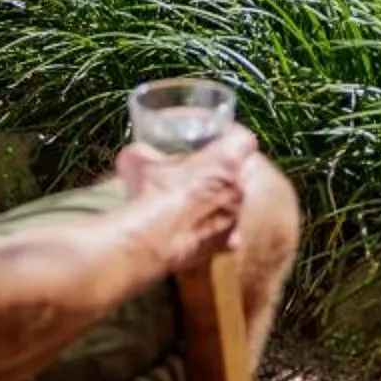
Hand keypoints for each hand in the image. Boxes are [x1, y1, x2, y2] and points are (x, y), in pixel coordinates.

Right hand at [117, 125, 253, 272]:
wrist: (150, 240)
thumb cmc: (151, 193)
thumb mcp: (138, 159)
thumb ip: (144, 152)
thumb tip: (138, 153)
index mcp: (226, 160)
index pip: (243, 139)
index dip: (229, 137)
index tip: (214, 139)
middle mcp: (238, 188)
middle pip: (241, 172)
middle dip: (222, 170)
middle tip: (199, 170)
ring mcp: (235, 218)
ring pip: (233, 202)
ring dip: (218, 200)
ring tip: (191, 202)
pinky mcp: (226, 243)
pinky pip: (227, 233)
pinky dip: (213, 230)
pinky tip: (192, 229)